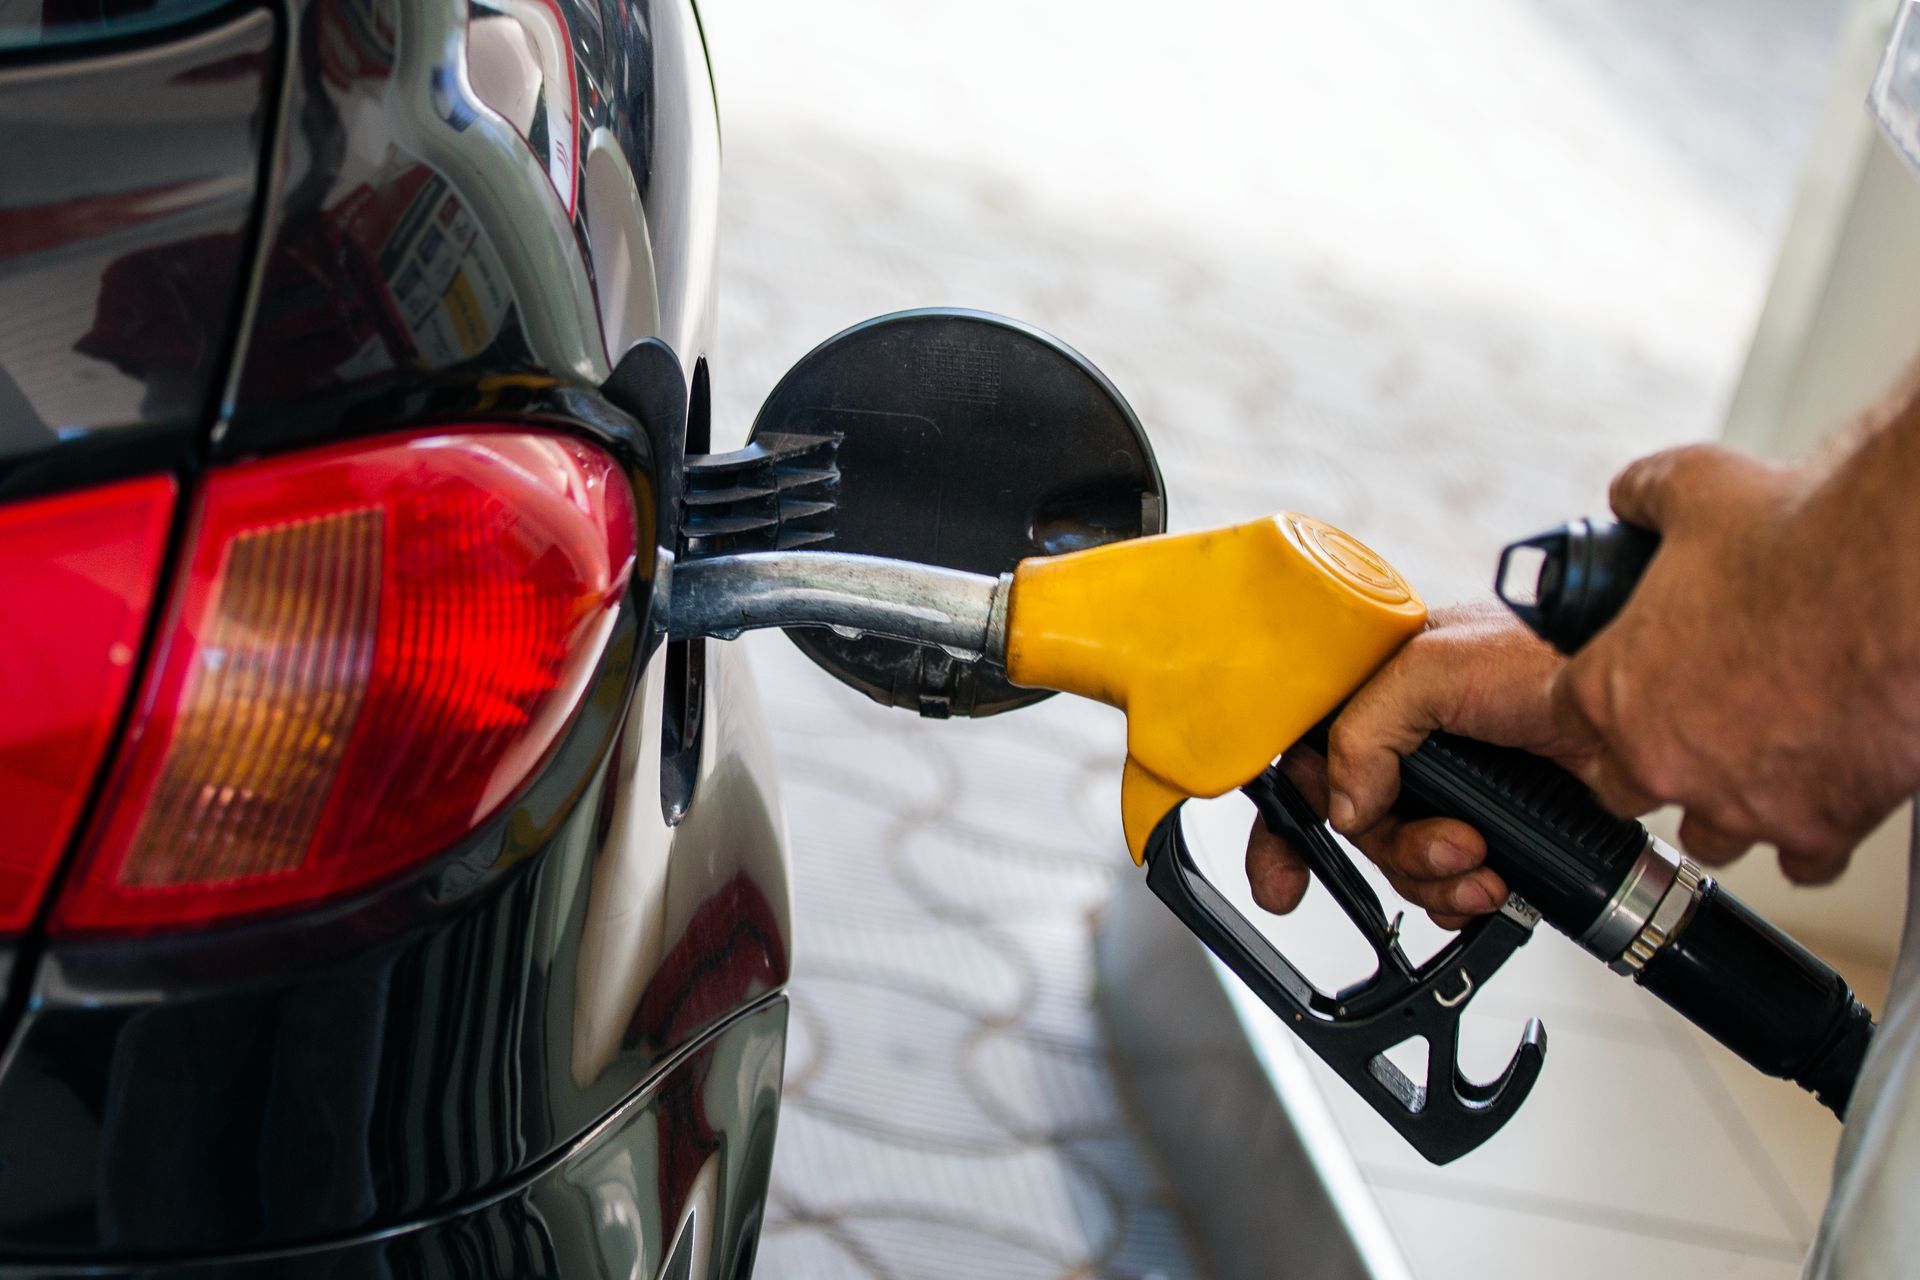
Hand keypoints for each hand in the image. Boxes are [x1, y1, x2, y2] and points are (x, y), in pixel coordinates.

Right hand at [1245, 599, 1595, 926]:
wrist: (1637, 704)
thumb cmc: (1548, 655)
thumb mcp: (1432, 669)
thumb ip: (1364, 731)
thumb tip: (1342, 807)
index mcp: (1379, 693)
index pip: (1306, 759)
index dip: (1286, 822)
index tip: (1283, 879)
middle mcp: (1409, 742)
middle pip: (1356, 827)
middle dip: (1394, 850)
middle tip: (1445, 845)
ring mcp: (1452, 786)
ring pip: (1403, 861)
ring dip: (1434, 876)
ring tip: (1481, 863)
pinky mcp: (1493, 823)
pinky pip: (1450, 883)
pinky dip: (1464, 895)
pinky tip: (1492, 885)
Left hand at [1552, 443, 1919, 882]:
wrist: (1899, 577)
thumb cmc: (1799, 532)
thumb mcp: (1692, 488)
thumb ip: (1643, 497)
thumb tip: (1629, 497)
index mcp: (1611, 689)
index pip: (1564, 718)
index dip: (1590, 702)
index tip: (1617, 692)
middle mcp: (1662, 758)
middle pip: (1624, 788)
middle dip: (1648, 760)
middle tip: (1687, 725)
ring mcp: (1739, 800)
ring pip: (1710, 835)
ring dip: (1724, 803)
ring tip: (1751, 763)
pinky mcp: (1818, 825)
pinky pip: (1802, 859)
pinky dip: (1808, 833)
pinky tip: (1815, 798)